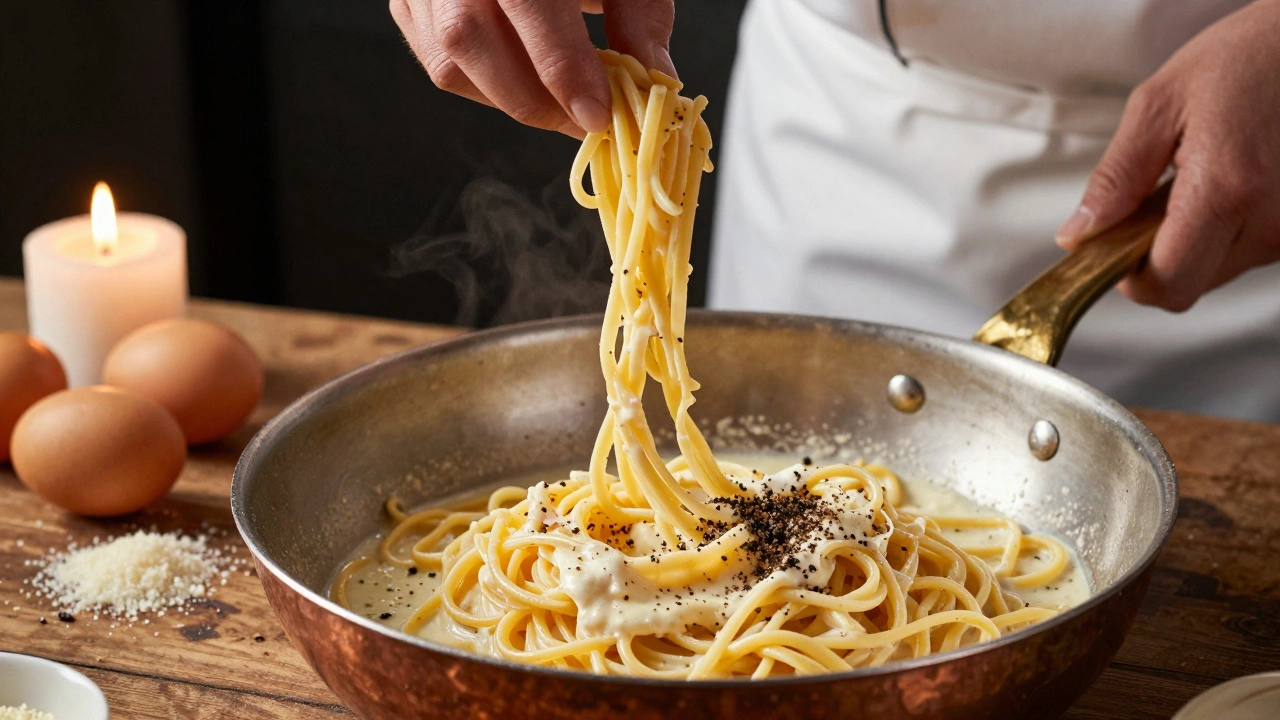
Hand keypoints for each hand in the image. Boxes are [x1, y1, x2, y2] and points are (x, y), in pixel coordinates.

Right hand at [389, 0, 675, 136]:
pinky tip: (521, 78)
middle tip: (581, 119)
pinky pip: (436, 60)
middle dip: (534, 99)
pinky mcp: (409, 0)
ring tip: (557, 102)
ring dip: (509, 98)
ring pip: (448, 62)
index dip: (563, 71)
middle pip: (471, 41)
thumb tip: (656, 84)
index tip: (597, 114)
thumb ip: (640, 16)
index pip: (527, 6)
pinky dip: (484, 84)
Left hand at [1055, 0, 1279, 311]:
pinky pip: (1247, 249)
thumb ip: (1115, 178)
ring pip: (1217, 270)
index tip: (1112, 245)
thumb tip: (1080, 234)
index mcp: (1227, 190)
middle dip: (1158, 254)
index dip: (1129, 274)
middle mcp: (1272, 221)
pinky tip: (1224, 183)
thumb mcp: (1159, 105)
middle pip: (1190, 283)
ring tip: (1194, 180)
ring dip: (1193, 240)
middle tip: (1150, 202)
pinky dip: (1223, 229)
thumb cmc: (1245, 59)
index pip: (1167, 284)